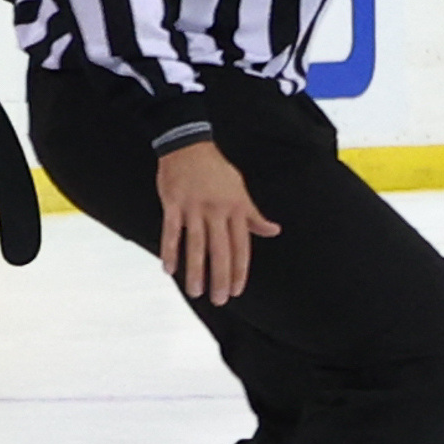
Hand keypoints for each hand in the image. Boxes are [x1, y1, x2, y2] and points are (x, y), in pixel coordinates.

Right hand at [156, 140, 279, 304]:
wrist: (189, 144)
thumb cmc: (217, 169)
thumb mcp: (241, 190)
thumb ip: (254, 215)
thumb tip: (273, 230)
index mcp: (236, 208)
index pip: (241, 246)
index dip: (239, 270)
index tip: (237, 290)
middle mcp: (217, 209)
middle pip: (220, 250)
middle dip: (220, 278)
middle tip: (219, 299)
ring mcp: (194, 207)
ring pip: (196, 245)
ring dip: (195, 271)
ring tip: (195, 292)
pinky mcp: (173, 203)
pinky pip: (171, 232)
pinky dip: (170, 251)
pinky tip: (169, 269)